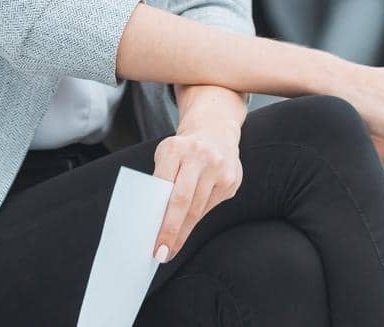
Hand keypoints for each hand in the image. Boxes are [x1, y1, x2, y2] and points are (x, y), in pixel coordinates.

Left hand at [152, 113, 242, 261]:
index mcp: (175, 149)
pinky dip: (197, 218)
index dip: (158, 216)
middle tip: (161, 253)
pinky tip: (188, 227)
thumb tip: (152, 220)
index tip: (152, 240)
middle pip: (183, 202)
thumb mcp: (166, 155)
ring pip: (199, 208)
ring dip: (184, 231)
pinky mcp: (231, 179)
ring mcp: (219, 168)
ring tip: (172, 247)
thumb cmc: (183, 149)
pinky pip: (211, 206)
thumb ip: (161, 181)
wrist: (214, 130)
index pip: (163, 188)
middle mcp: (199, 156)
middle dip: (171, 231)